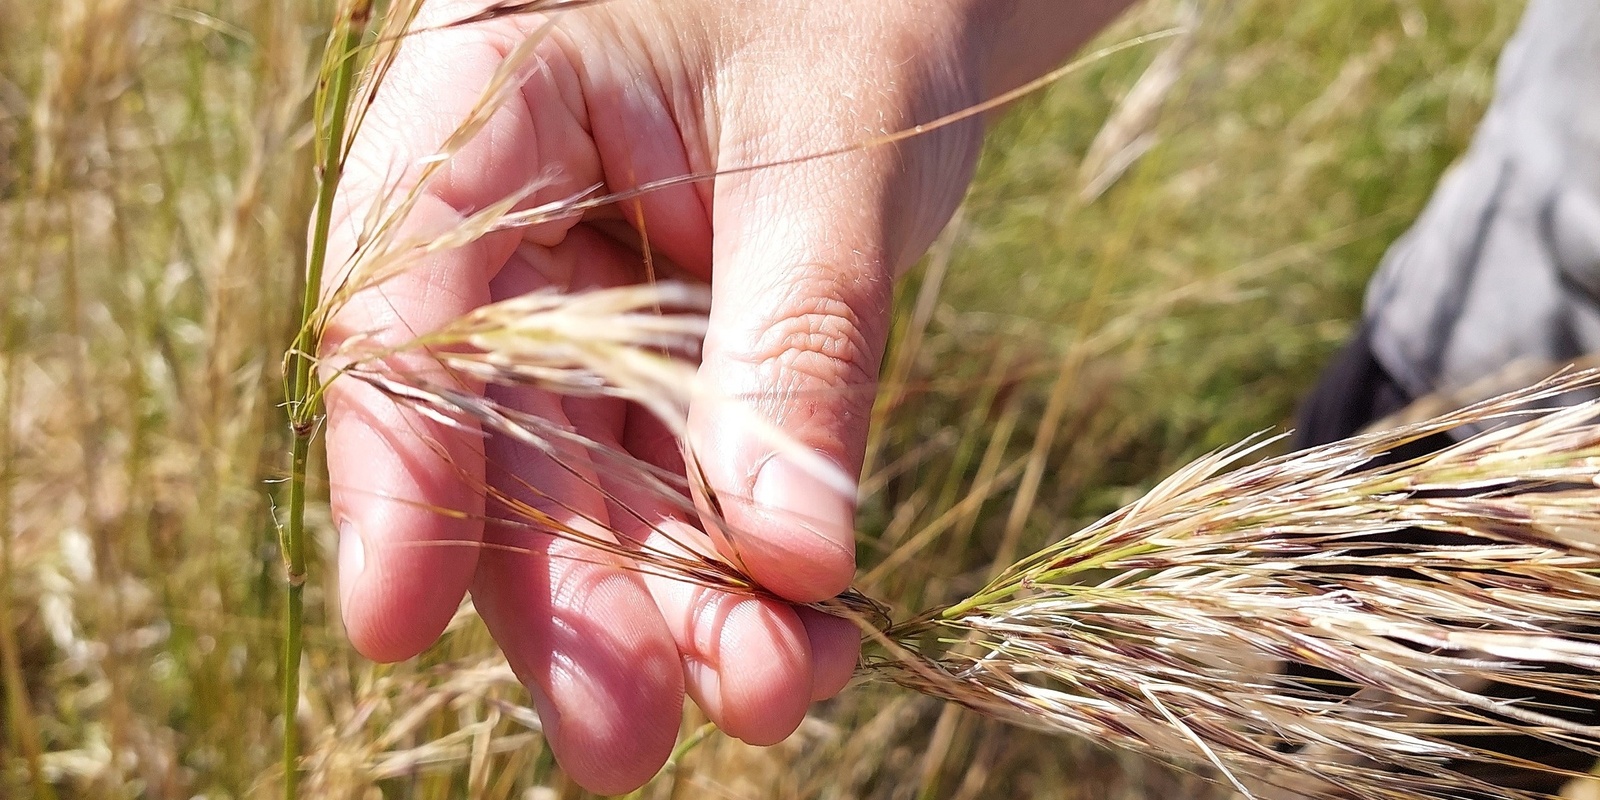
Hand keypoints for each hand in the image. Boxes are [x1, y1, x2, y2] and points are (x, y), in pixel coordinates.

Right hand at [321, 0, 1127, 791]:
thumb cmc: (862, 11)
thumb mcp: (832, 157)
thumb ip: (796, 343)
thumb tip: (790, 561)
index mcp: (488, 108)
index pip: (400, 299)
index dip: (393, 466)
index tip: (396, 619)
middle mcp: (511, 231)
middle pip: (494, 436)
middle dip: (566, 590)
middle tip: (625, 734)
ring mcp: (585, 309)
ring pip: (587, 489)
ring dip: (664, 609)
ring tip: (757, 694)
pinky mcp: (665, 369)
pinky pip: (678, 488)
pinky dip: (734, 571)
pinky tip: (793, 642)